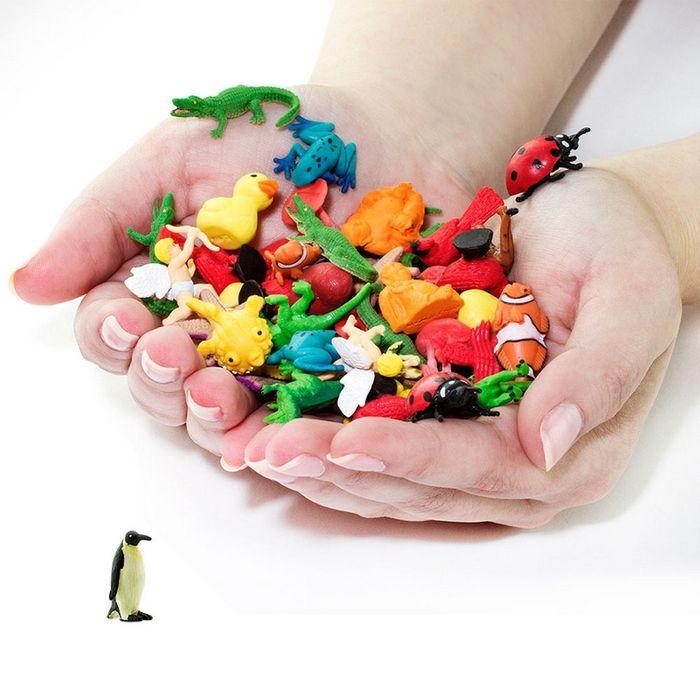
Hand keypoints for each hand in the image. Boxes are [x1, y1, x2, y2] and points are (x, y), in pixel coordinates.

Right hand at [11, 84, 475, 453]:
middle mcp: (218, 333)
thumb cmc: (281, 137)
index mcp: (172, 287)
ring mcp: (278, 359)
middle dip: (161, 382)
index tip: (126, 323)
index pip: (119, 336)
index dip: (112, 340)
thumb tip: (26, 285)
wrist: (393, 136)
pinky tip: (275, 437)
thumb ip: (105, 218)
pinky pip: (304, 419)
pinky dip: (285, 435)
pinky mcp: (338, 373)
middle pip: (167, 389)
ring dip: (211, 418)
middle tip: (175, 355)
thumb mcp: (179, 155)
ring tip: (217, 395)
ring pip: (226, 416)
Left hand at [229, 169, 681, 526]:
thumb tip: (546, 446)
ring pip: (386, 479)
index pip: (475, 468)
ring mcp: (473, 451)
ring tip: (251, 448)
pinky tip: (276, 429)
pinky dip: (325, 441)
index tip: (342, 442)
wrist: (593, 225)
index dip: (406, 458)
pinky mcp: (440, 421)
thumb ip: (598, 375)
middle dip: (337, 470)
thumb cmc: (620, 252)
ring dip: (318, 467)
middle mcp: (515, 466)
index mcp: (567, 452)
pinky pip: (377, 445)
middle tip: (264, 451)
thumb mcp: (632, 298)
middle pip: (417, 485)